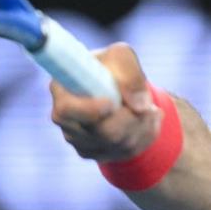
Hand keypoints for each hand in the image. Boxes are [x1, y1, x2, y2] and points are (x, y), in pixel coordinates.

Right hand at [49, 42, 162, 160]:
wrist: (118, 86)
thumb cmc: (113, 67)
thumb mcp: (123, 57)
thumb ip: (131, 75)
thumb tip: (139, 107)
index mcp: (61, 89)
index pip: (66, 110)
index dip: (92, 111)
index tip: (112, 103)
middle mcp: (64, 118)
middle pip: (102, 133)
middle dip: (132, 119)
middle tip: (147, 105)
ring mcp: (77, 139)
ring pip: (119, 144)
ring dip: (142, 126)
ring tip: (148, 108)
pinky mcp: (94, 152)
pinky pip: (127, 152)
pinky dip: (144, 136)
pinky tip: (144, 120)